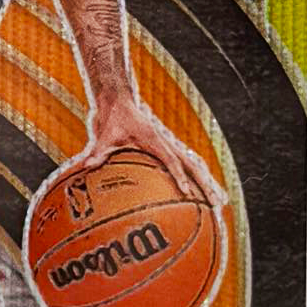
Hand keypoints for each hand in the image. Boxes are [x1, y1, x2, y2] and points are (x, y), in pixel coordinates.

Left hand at [87, 94, 220, 207]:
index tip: (187, 192)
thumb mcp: (104, 136)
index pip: (171, 160)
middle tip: (216, 203)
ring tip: (219, 203)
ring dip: (206, 183)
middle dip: (205, 184)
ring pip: (193, 167)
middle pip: (192, 165)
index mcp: (154, 140)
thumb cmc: (113, 119)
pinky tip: (203, 195)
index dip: (179, 176)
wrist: (119, 103)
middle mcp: (166, 143)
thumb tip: (87, 166)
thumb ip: (98, 151)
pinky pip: (185, 167)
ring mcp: (169, 146)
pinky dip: (197, 180)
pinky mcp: (167, 150)